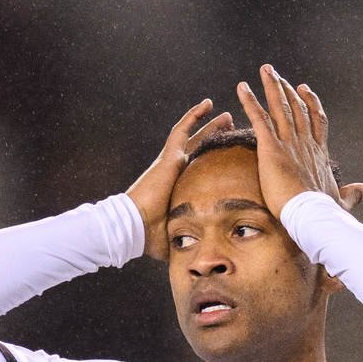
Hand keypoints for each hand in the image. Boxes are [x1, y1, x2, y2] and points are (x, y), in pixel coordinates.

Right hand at [126, 99, 236, 260]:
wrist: (132, 226)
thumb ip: (186, 239)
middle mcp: (172, 170)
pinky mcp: (167, 158)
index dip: (209, 159)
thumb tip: (196, 257)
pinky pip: (182, 131)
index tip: (223, 151)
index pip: (196, 167)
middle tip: (230, 126)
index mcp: (174, 186)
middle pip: (197, 147)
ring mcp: (169, 162)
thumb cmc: (148, 235)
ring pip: (192, 135)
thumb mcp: (174, 235)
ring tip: (225, 114)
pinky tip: (208, 104)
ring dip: (208, 124)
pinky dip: (194, 116)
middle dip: (213, 137)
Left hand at [234, 65, 362, 216]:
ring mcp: (289, 143)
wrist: (313, 215)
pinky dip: (249, 102)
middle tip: (275, 73)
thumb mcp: (342, 201)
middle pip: (296, 108)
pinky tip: (242, 88)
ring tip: (264, 70)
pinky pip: (259, 119)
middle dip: (286, 89)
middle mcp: (305, 143)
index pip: (316, 121)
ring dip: (271, 87)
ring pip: (280, 107)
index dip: (310, 102)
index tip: (303, 88)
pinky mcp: (272, 148)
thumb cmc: (326, 213)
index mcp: (319, 153)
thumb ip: (353, 193)